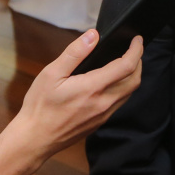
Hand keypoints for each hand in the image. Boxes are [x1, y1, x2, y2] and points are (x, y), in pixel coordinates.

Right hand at [11, 29, 142, 156]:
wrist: (35, 139)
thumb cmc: (40, 106)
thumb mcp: (52, 73)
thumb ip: (75, 52)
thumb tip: (93, 35)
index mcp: (93, 88)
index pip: (126, 66)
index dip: (136, 50)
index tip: (137, 39)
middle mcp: (103, 102)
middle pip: (134, 80)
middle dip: (139, 62)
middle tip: (133, 49)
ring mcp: (103, 115)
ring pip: (129, 93)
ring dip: (132, 76)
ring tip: (126, 62)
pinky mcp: (100, 122)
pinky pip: (120, 102)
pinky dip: (124, 88)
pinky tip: (112, 82)